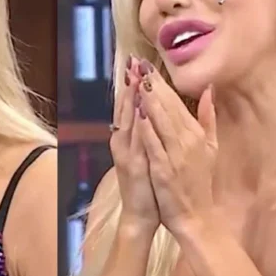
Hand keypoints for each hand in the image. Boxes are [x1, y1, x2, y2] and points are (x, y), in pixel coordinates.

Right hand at [109, 56, 159, 232]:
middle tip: (133, 60)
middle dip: (130, 83)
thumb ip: (150, 130)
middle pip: (126, 107)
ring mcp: (125, 152)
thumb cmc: (148, 183)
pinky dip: (136, 126)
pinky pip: (134, 142)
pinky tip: (139, 112)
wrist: (141, 214)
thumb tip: (152, 110)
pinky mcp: (131, 165)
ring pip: (126, 120)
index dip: (135, 83)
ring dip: (129, 99)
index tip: (139, 62)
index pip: (132, 105)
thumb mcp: (149, 153)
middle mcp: (124, 141)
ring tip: (133, 77)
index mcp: (130, 137)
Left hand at [135, 59, 217, 235]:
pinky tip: (139, 114)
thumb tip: (209, 90)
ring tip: (138, 80)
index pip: (177, 102)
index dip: (161, 82)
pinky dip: (147, 129)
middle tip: (139, 63)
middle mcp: (188, 140)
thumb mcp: (210, 147)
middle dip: (153, 84)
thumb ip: (209, 118)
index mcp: (196, 133)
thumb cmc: (199, 182)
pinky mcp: (166, 169)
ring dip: (149, 100)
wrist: (196, 216)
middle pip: (168, 107)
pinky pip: (155, 145)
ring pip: (161, 121)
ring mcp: (177, 155)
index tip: (148, 64)